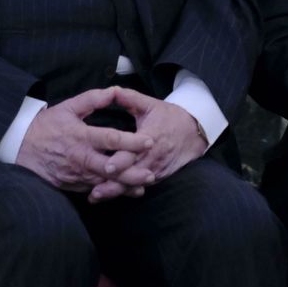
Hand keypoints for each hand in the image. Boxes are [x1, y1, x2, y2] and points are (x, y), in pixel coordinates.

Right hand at [15, 87, 153, 191]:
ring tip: (143, 185)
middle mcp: (80, 158)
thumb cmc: (46, 125)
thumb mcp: (68, 107)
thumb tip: (113, 91)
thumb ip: (92, 99)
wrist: (20, 146)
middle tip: (151, 173)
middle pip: (111, 168)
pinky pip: (92, 189)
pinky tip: (123, 191)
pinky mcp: (70, 185)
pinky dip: (108, 191)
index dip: (131, 141)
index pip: (111, 139)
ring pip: (103, 183)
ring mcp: (75, 174)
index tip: (149, 141)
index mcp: (82, 136)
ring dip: (123, 185)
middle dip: (132, 172)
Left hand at [87, 88, 209, 202]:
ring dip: (115, 191)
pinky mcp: (157, 177)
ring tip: (95, 196)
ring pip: (134, 184)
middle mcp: (153, 156)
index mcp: (151, 137)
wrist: (193, 132)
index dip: (121, 161)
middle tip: (94, 191)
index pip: (134, 152)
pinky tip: (106, 196)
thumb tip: (112, 90)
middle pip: (132, 174)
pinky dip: (124, 191)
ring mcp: (156, 169)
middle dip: (113, 183)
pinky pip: (139, 186)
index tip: (107, 166)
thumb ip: (130, 98)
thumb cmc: (169, 117)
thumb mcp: (151, 104)